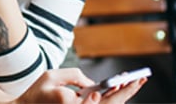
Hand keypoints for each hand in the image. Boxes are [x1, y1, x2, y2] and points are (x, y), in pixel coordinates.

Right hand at [15, 68, 147, 103]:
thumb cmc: (35, 93)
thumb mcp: (52, 75)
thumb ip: (74, 76)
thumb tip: (92, 85)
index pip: (98, 101)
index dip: (114, 92)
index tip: (121, 82)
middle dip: (126, 92)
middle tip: (140, 80)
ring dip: (121, 96)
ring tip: (133, 82)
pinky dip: (110, 98)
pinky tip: (117, 88)